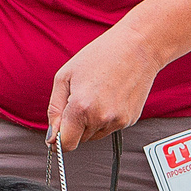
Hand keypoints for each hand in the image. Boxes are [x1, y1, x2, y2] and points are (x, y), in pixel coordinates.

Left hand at [47, 28, 160, 150]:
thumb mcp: (65, 76)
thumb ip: (55, 110)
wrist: (137, 46)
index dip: (59, 140)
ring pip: (95, 135)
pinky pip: (110, 127)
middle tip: (82, 98)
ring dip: (91, 122)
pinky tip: (111, 96)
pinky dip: (106, 117)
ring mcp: (118, 121)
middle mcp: (101, 118)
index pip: (65, 144)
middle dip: (76, 125)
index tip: (57, 133)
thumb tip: (52, 137)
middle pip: (80, 139)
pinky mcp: (130, 120)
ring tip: (98, 94)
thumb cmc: (101, 55)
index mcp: (81, 107)